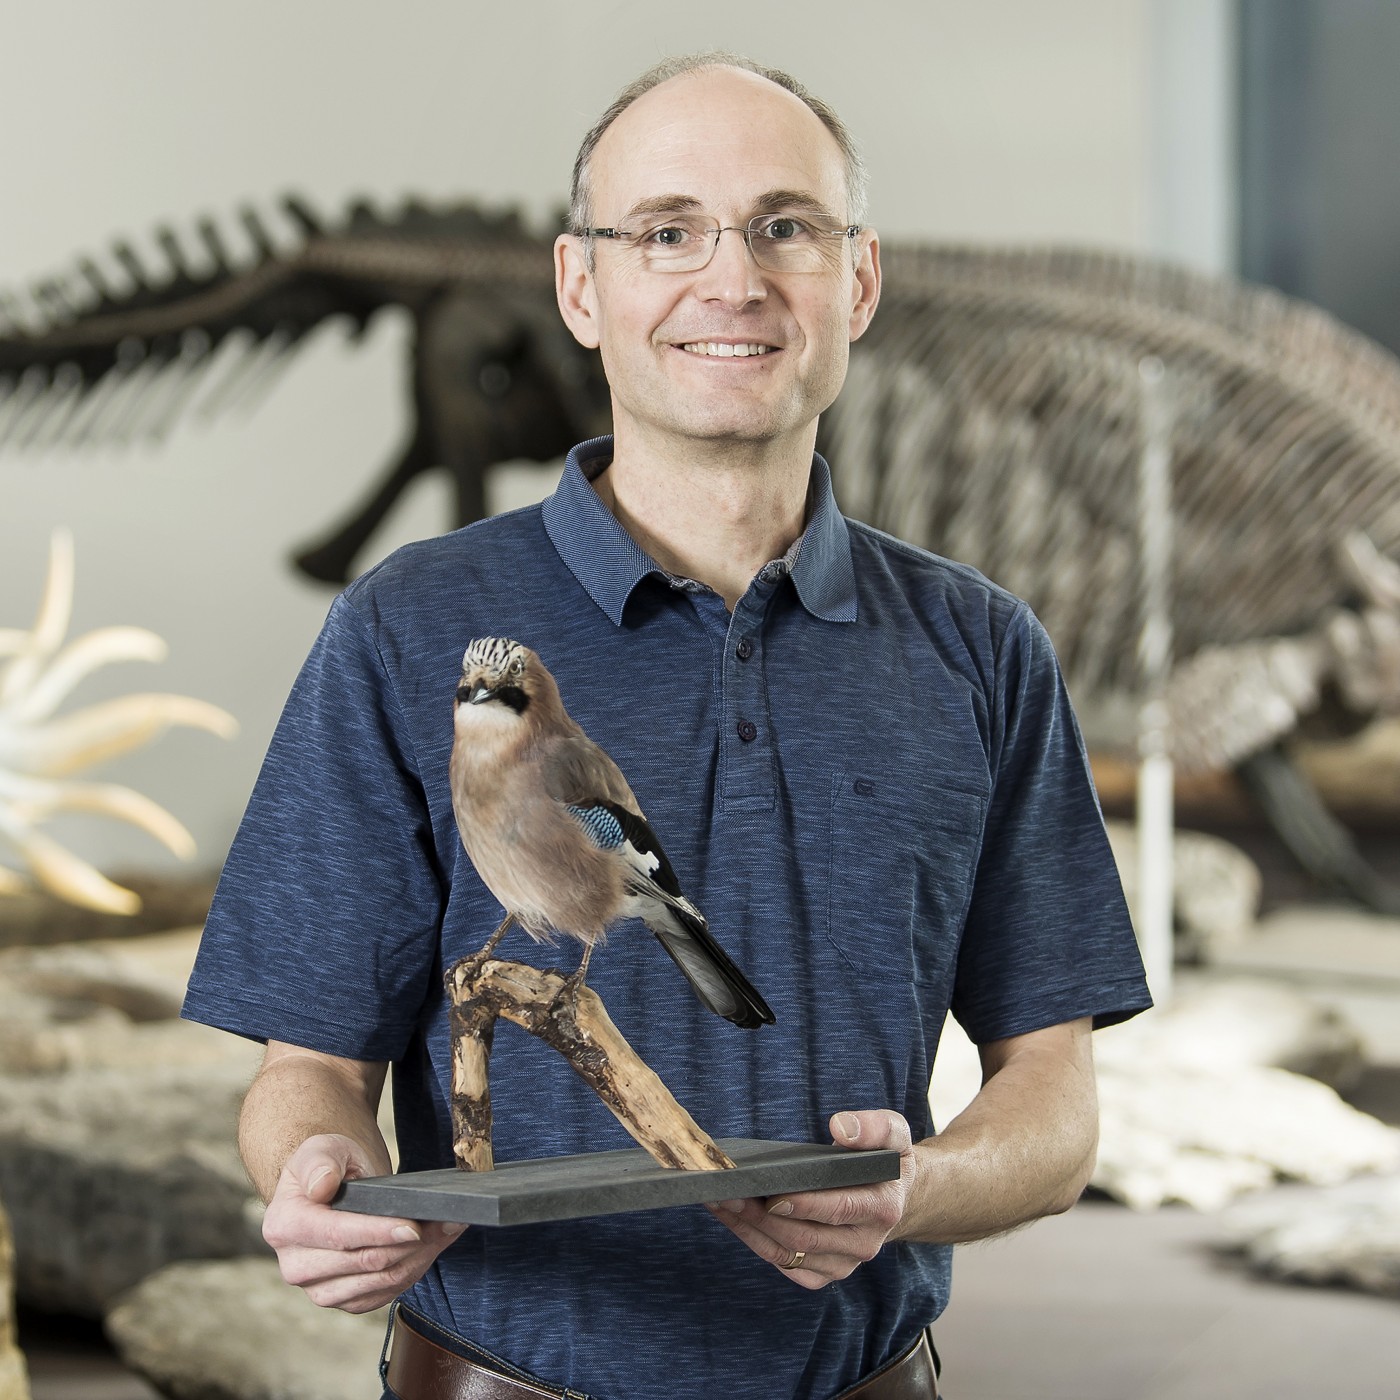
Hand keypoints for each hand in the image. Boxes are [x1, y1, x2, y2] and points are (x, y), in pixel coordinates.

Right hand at [261, 1133, 465, 1312]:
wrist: (330, 1188)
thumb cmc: (327, 1165)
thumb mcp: (322, 1149)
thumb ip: (320, 1162)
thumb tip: (322, 1186)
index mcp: (284, 1225)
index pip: (338, 1236)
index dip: (379, 1232)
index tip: (414, 1226)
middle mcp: (295, 1265)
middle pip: (364, 1262)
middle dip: (410, 1243)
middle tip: (445, 1220)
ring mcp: (318, 1288)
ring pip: (380, 1281)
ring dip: (418, 1257)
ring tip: (444, 1229)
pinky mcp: (343, 1300)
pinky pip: (384, 1293)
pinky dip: (413, 1270)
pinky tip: (430, 1247)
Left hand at [708, 1111, 917, 1289]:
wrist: (895, 1197)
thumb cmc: (886, 1160)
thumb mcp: (894, 1134)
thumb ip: (875, 1126)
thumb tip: (841, 1127)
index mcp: (882, 1208)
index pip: (839, 1210)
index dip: (804, 1204)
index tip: (771, 1192)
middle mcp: (864, 1244)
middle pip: (804, 1236)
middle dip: (761, 1215)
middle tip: (728, 1191)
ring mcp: (842, 1263)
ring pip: (788, 1253)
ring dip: (749, 1229)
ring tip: (720, 1200)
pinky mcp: (823, 1272)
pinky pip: (783, 1263)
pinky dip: (753, 1242)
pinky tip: (732, 1217)